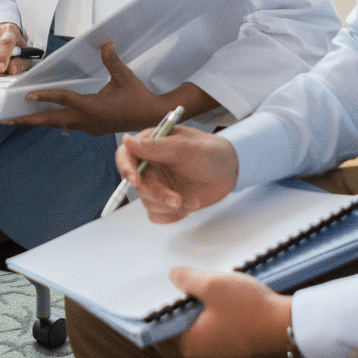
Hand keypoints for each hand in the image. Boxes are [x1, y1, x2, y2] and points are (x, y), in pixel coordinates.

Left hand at [13, 41, 173, 135]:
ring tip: (20, 119)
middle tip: (8, 119)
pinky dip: (55, 120)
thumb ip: (112, 60)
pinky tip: (46, 116)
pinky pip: (68, 124)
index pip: (64, 100)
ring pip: (58, 124)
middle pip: (52, 120)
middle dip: (29, 119)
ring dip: (40, 120)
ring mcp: (88, 127)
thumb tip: (105, 43)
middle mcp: (87, 120)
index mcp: (92, 107)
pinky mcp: (92, 129)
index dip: (46, 96)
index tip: (28, 94)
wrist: (151, 116)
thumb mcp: (125, 76)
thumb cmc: (138, 96)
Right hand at [114, 122, 238, 221]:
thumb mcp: (186, 147)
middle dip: (157, 194)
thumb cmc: (211, 152)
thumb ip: (156, 147)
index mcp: (151, 145)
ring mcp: (158, 184)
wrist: (231, 171)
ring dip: (169, 206)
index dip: (126, 168)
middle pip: (138, 185)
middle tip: (177, 200)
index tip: (136, 181)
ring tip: (192, 200)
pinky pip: (158, 215)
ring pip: (147, 202)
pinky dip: (173, 215)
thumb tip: (127, 141)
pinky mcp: (165, 201)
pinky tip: (190, 205)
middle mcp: (151, 165)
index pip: (126, 155)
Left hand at [167, 268, 293, 357]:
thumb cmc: (250, 309)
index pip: (159, 333)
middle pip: (177, 338)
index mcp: (189, 346)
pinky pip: (215, 343)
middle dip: (175, 319)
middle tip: (177, 298)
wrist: (289, 328)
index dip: (156, 315)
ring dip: (195, 324)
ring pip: (197, 341)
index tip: (157, 299)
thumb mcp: (214, 285)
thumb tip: (173, 276)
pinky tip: (221, 310)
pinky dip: (212, 329)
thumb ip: (188, 280)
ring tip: (200, 300)